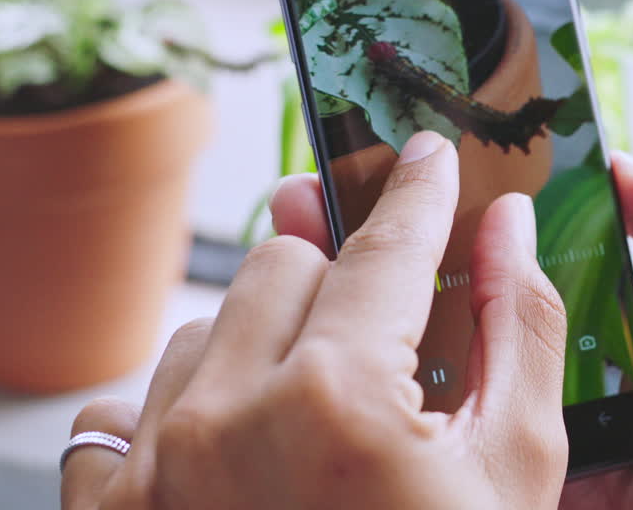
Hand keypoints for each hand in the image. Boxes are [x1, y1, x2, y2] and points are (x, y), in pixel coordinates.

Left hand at [63, 131, 569, 509]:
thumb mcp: (515, 467)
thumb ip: (519, 326)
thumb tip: (512, 227)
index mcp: (340, 398)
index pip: (387, 244)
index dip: (419, 191)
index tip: (425, 158)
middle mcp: (228, 415)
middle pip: (286, 258)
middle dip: (347, 277)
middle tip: (387, 328)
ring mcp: (157, 463)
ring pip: (211, 320)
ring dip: (271, 340)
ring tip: (323, 413)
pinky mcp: (114, 508)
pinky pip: (138, 399)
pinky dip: (196, 403)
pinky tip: (251, 451)